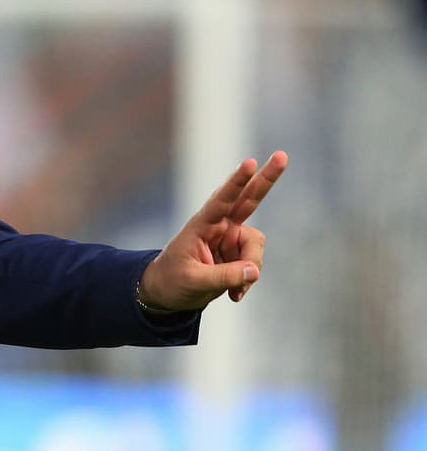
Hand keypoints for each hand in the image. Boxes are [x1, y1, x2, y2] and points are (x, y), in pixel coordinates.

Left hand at [138, 151, 288, 311]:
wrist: (168, 294)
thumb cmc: (172, 281)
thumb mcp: (194, 282)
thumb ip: (224, 276)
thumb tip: (255, 271)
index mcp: (201, 225)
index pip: (221, 200)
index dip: (236, 182)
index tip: (250, 162)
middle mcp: (219, 226)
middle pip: (248, 199)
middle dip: (266, 179)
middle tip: (282, 155)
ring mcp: (231, 239)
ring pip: (256, 247)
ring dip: (250, 268)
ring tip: (232, 289)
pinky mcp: (238, 254)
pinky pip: (254, 266)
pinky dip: (247, 281)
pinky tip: (234, 295)